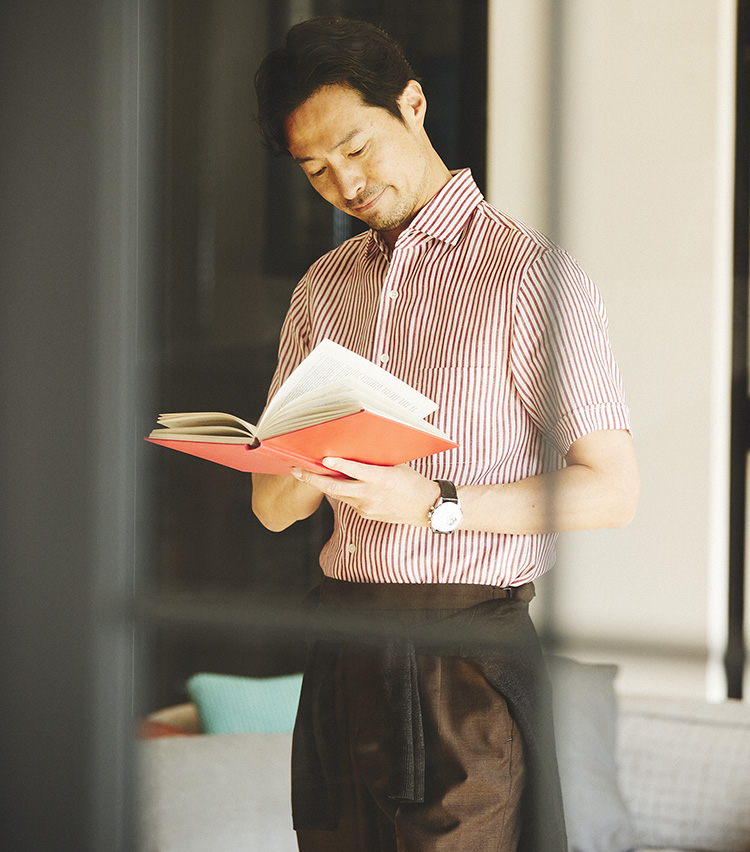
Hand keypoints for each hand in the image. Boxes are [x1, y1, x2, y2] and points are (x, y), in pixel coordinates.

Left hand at [291, 458, 439, 526]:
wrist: (426, 508)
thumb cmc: (413, 483)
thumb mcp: (397, 466)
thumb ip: (376, 461)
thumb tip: (358, 450)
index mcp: (380, 478)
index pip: (354, 471)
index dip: (337, 465)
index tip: (322, 459)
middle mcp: (370, 494)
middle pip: (335, 487)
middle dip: (313, 479)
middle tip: (296, 470)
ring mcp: (366, 507)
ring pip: (338, 495)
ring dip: (323, 485)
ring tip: (306, 475)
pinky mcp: (366, 515)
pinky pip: (348, 501)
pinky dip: (339, 492)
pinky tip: (332, 484)